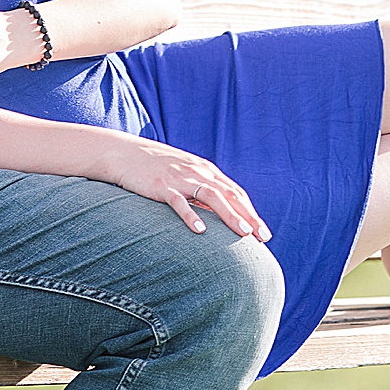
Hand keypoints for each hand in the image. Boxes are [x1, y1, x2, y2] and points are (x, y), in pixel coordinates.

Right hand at [87, 131, 270, 240]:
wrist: (126, 153)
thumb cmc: (156, 168)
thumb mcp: (184, 175)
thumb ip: (201, 191)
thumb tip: (217, 214)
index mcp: (206, 171)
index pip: (235, 192)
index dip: (250, 212)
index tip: (263, 233)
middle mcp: (198, 172)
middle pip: (229, 195)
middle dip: (248, 216)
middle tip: (262, 236)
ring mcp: (180, 178)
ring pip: (211, 196)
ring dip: (229, 215)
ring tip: (243, 233)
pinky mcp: (161, 186)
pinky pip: (179, 202)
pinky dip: (191, 215)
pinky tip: (201, 230)